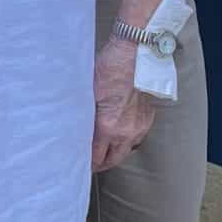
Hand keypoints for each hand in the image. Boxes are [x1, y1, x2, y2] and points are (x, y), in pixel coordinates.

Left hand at [92, 39, 153, 172]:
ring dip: (115, 153)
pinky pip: (137, 137)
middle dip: (102, 164)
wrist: (135, 56)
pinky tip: (118, 137)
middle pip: (114, 159)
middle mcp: (127, 132)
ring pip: (127, 149)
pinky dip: (126, 141)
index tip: (80, 165)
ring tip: (103, 153)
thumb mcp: (87, 92)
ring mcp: (140, 126)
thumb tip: (73, 128)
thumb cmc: (108, 70)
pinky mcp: (148, 118)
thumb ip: (82, 114)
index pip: (97, 155)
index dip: (88, 162)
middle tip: (91, 165)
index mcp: (109, 127)